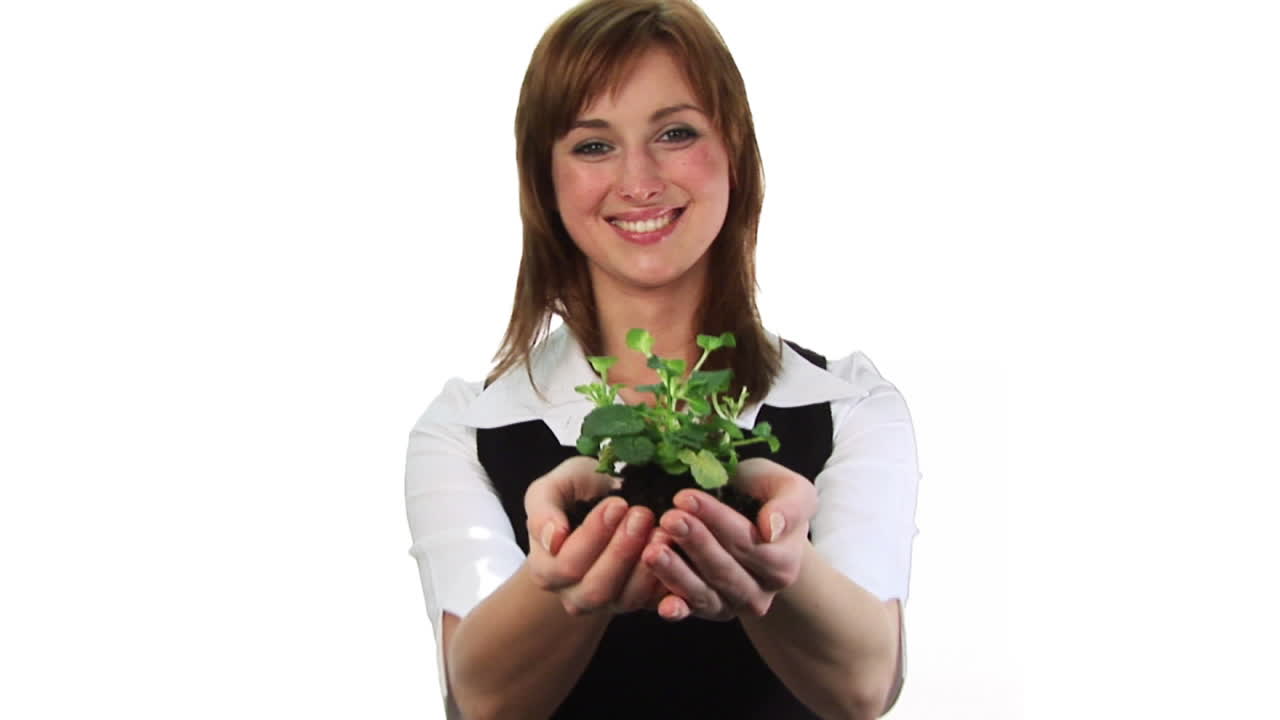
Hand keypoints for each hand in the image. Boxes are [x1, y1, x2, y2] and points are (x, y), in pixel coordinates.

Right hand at [523, 457, 663, 615]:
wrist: (606, 501)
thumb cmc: (577, 491)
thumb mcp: (553, 487)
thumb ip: (542, 510)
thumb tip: (553, 538)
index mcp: (546, 570)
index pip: (567, 565)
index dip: (594, 536)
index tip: (617, 503)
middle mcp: (574, 595)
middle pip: (597, 589)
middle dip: (622, 551)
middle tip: (642, 514)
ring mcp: (609, 603)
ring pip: (627, 599)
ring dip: (647, 566)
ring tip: (662, 531)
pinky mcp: (640, 602)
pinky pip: (655, 602)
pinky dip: (668, 580)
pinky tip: (676, 550)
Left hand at [641, 458, 817, 620]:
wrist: (751, 520)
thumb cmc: (766, 498)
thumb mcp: (790, 490)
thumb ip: (790, 507)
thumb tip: (772, 529)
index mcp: (783, 564)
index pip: (749, 544)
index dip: (717, 521)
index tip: (686, 497)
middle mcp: (760, 593)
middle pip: (724, 570)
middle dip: (694, 542)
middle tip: (668, 518)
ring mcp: (732, 606)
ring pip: (704, 594)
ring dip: (676, 574)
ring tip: (653, 550)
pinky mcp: (706, 611)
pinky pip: (690, 612)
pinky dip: (676, 610)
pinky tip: (663, 605)